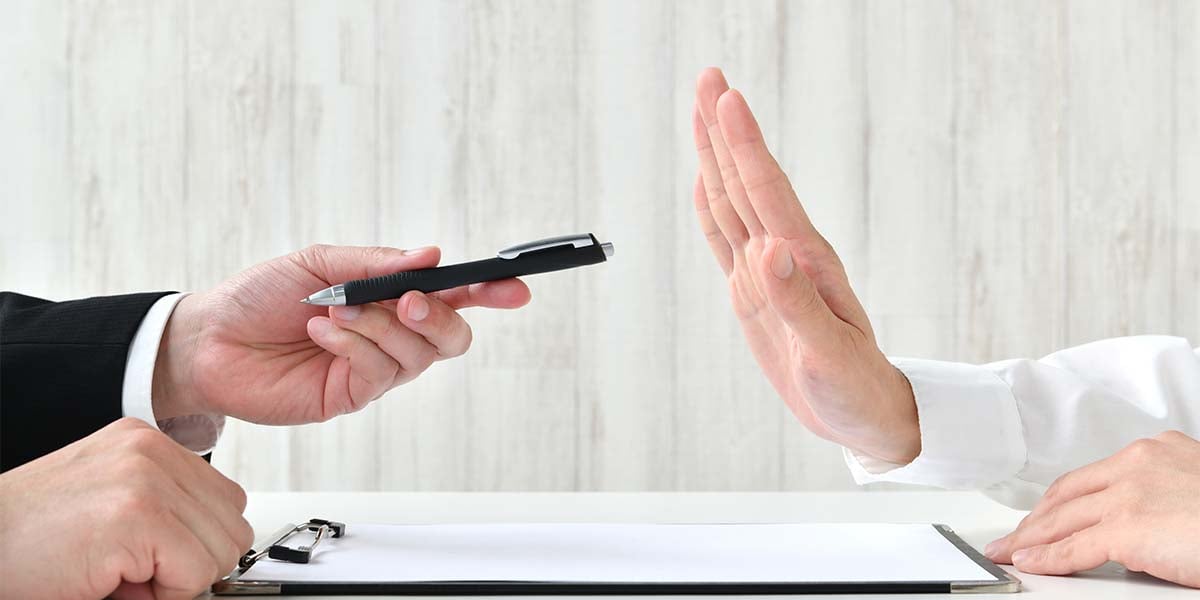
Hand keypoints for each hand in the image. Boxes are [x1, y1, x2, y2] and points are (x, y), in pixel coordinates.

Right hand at [0, 418, 252, 599]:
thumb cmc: (28, 541)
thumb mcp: (109, 507)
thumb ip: (167, 512)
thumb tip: (217, 551)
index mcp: (145, 444)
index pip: (224, 500)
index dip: (195, 543)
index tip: (152, 557)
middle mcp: (150, 451)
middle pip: (232, 525)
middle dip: (192, 562)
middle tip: (133, 571)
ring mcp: (146, 478)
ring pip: (221, 552)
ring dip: (176, 579)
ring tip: (120, 573)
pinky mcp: (138, 515)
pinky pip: (195, 573)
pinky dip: (163, 595)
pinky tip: (115, 582)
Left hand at [153, 244, 530, 423]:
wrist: (209, 338)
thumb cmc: (262, 295)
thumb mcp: (319, 262)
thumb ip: (375, 263)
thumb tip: (431, 255)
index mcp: (390, 297)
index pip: (454, 296)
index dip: (488, 291)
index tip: (514, 287)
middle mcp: (391, 335)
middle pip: (451, 336)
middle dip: (439, 315)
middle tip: (407, 299)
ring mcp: (374, 369)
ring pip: (416, 354)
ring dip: (381, 326)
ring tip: (337, 309)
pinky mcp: (350, 396)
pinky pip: (378, 373)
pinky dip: (356, 345)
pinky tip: (325, 331)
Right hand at [689, 67, 918, 463]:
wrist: (864, 413)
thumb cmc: (855, 389)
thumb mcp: (829, 354)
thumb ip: (798, 302)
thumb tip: (769, 250)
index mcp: (804, 264)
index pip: (767, 192)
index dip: (744, 145)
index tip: (728, 98)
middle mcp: (785, 257)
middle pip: (746, 182)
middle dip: (725, 129)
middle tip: (709, 78)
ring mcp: (767, 272)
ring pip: (733, 201)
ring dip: (716, 155)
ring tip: (704, 111)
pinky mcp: (754, 292)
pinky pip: (726, 240)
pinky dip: (711, 207)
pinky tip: (705, 181)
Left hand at [983, 431, 1199, 587]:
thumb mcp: (1197, 491)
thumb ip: (1163, 499)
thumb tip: (1139, 532)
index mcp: (1155, 451)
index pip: (1091, 476)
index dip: (1060, 499)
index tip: (1043, 515)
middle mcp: (1135, 464)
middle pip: (1067, 495)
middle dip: (1036, 520)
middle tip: (1013, 537)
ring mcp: (1128, 494)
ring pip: (1062, 519)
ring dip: (1030, 539)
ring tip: (1009, 553)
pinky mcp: (1127, 528)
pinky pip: (1073, 548)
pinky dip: (1046, 558)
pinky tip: (1029, 564)